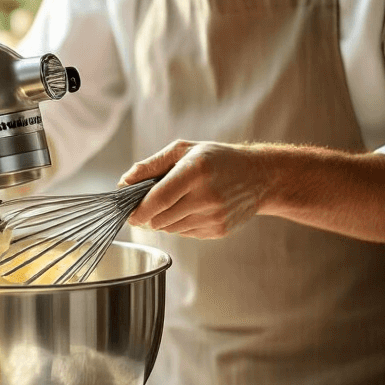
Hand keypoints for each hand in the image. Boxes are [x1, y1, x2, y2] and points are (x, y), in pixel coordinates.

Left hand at [120, 140, 267, 238]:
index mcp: (195, 171)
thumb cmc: (217, 159)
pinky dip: (180, 224)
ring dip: (163, 219)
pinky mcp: (219, 231)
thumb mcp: (183, 150)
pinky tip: (192, 208)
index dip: (137, 210)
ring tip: (176, 201)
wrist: (260, 176)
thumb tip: (124, 182)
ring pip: (170, 229)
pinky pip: (185, 233)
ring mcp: (214, 216)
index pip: (156, 200)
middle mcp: (206, 196)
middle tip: (148, 204)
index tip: (128, 212)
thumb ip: (150, 165)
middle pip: (159, 219)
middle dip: (147, 215)